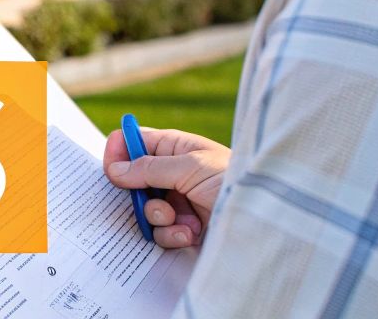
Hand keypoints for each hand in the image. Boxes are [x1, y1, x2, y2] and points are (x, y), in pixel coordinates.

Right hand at [103, 126, 229, 248]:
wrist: (264, 221)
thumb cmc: (233, 181)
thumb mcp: (191, 166)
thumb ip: (150, 168)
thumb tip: (115, 169)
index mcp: (175, 148)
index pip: (134, 143)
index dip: (119, 154)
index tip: (112, 171)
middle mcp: (174, 173)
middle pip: (133, 181)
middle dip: (138, 194)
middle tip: (148, 199)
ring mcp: (178, 201)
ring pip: (145, 210)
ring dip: (158, 217)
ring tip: (180, 219)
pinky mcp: (184, 227)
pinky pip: (161, 233)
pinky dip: (172, 234)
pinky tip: (191, 233)